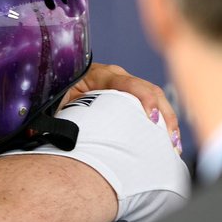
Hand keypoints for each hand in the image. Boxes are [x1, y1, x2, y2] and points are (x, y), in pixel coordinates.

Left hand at [67, 62, 182, 153]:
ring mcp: (126, 85)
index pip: (130, 84)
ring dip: (168, 121)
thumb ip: (60, 112)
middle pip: (151, 91)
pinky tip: (168, 142)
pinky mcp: (129, 96)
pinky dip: (161, 122)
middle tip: (171, 140)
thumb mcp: (58, 98)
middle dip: (165, 115)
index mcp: (102, 75)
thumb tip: (47, 132)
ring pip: (156, 98)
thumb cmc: (57, 90)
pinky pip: (150, 105)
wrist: (56, 80)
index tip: (152, 118)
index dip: (144, 99)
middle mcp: (118, 77)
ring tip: (174, 145)